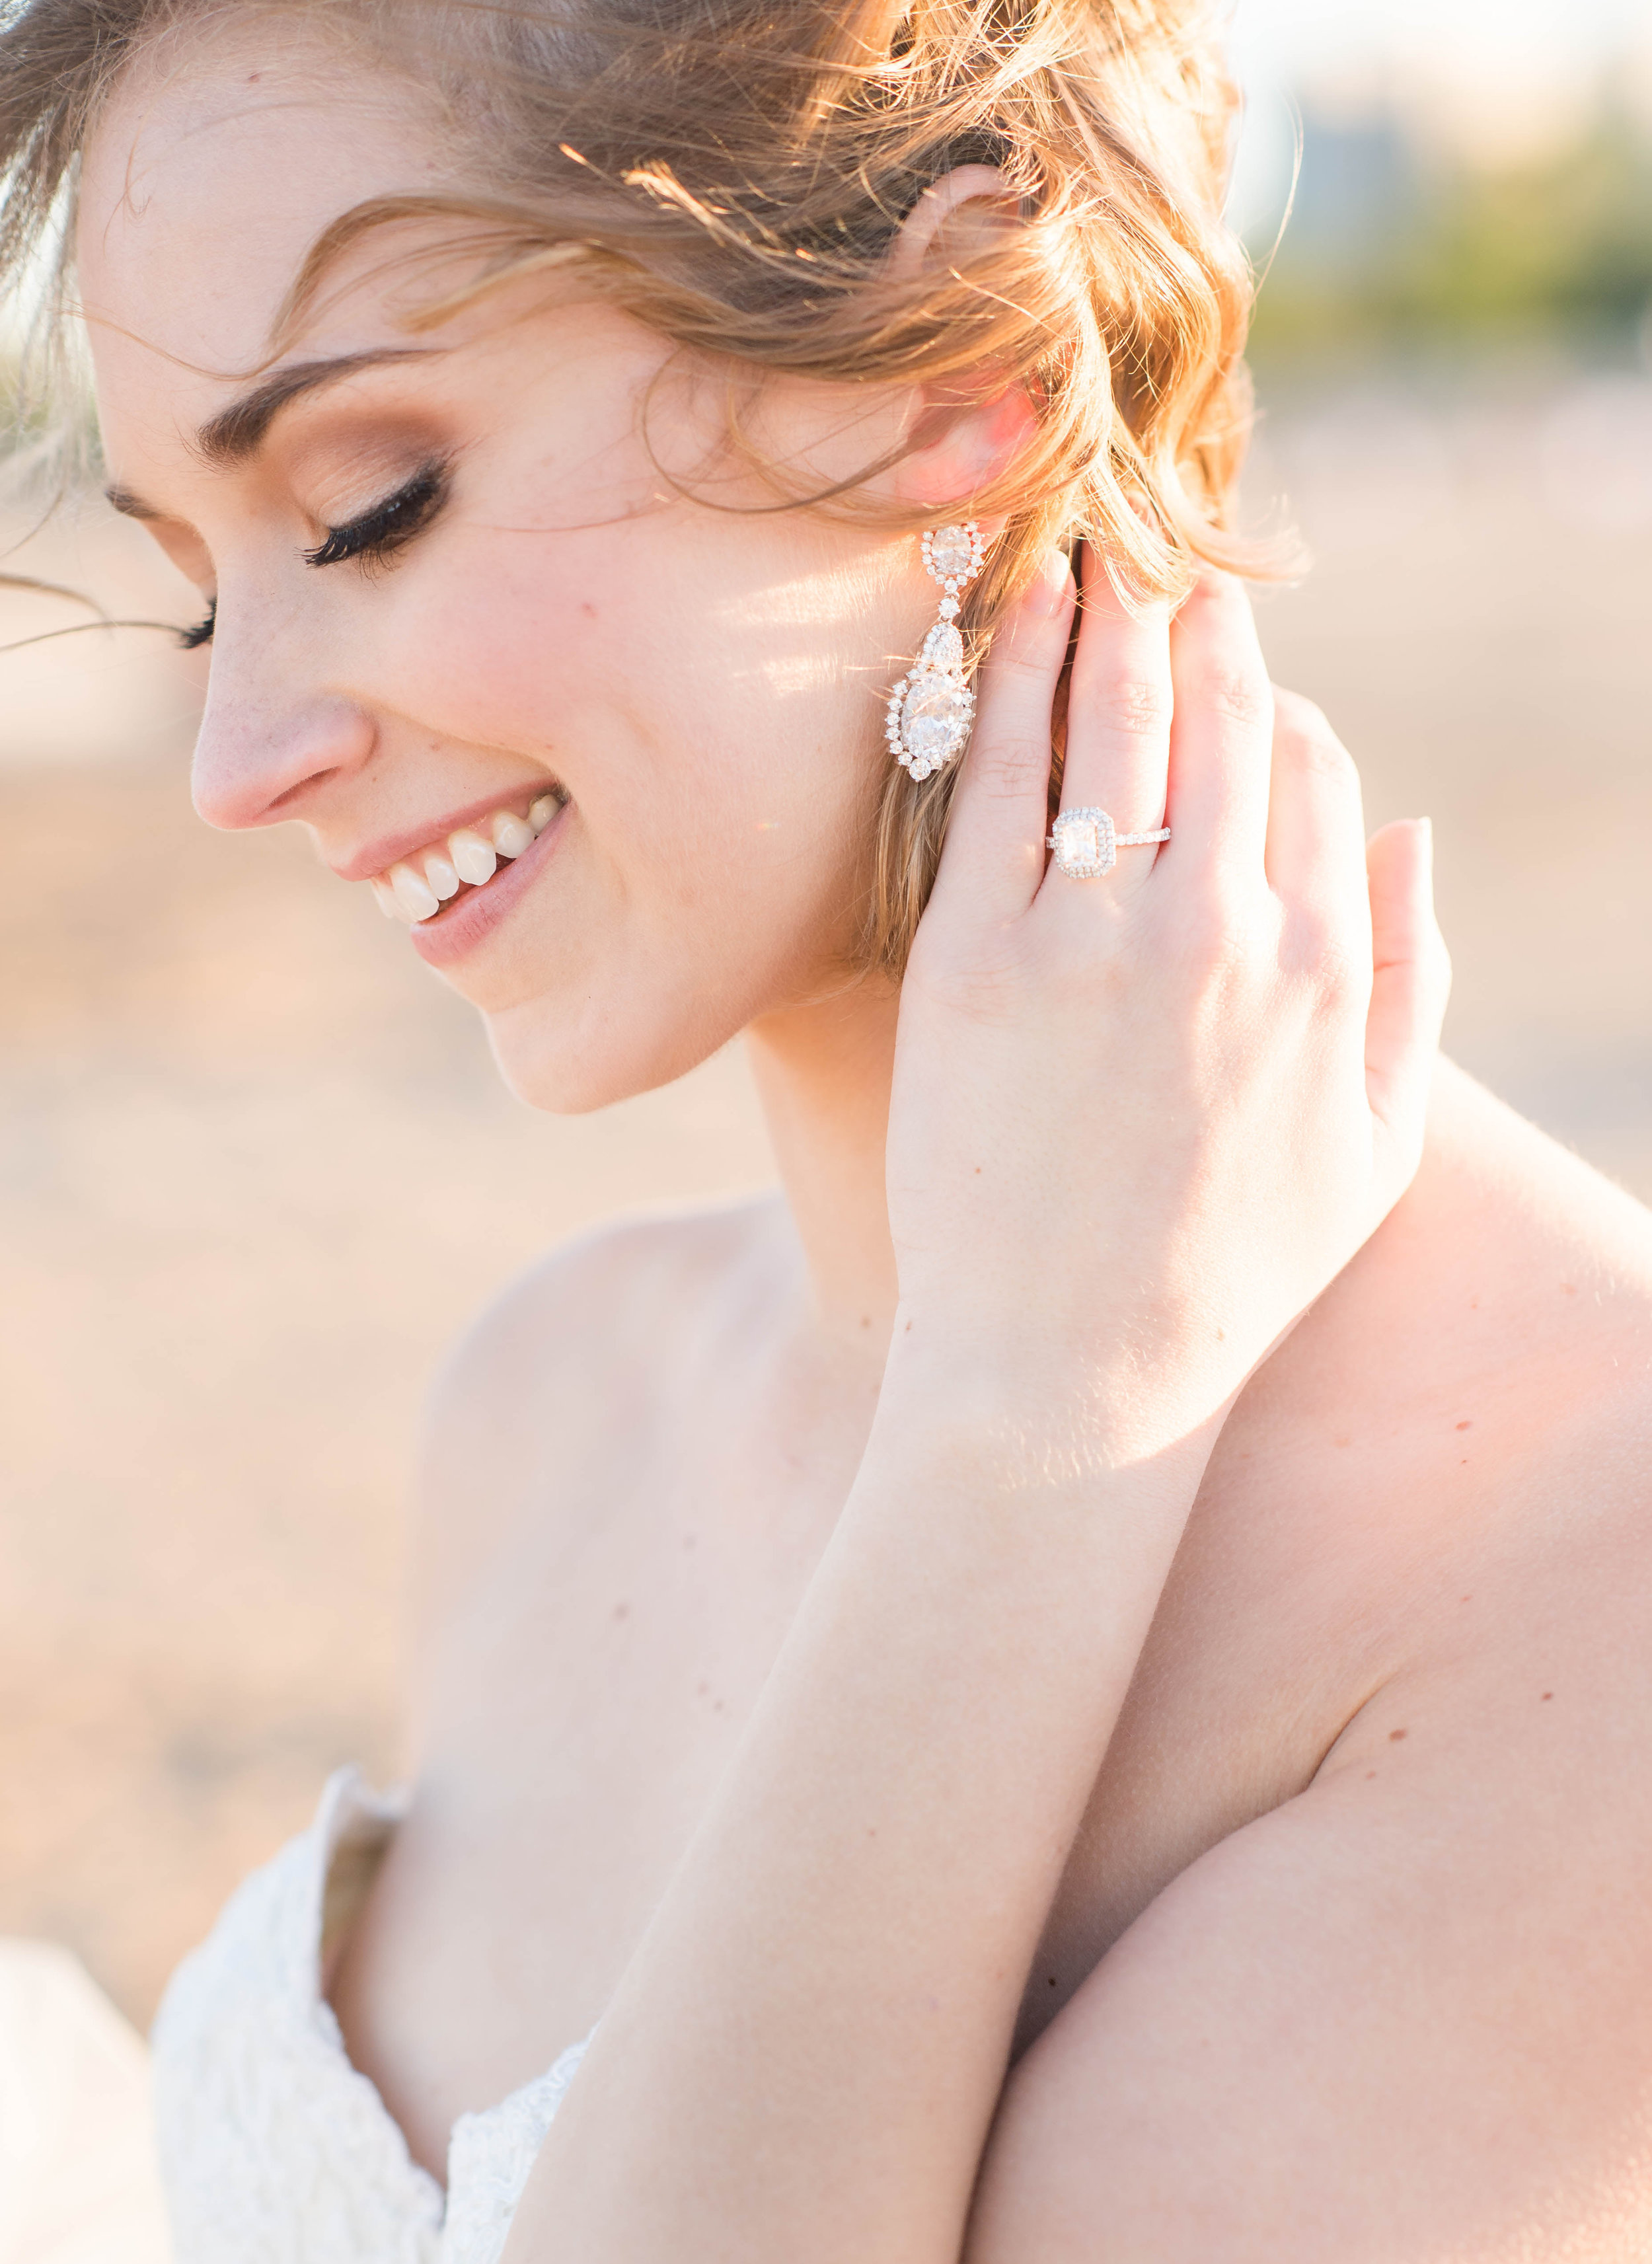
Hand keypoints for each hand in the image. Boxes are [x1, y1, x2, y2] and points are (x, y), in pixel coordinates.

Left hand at [885, 550, 1449, 1442]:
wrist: (1068, 1374)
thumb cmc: (1229, 1271)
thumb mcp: (1375, 1144)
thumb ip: (1414, 976)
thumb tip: (1414, 830)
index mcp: (1325, 964)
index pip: (1316, 771)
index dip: (1281, 707)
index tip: (1245, 671)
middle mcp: (1218, 931)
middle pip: (1222, 721)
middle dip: (1204, 622)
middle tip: (1175, 565)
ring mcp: (1088, 941)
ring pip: (1111, 724)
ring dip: (1108, 617)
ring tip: (1095, 557)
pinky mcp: (970, 961)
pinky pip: (995, 780)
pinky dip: (1009, 681)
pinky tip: (1012, 621)